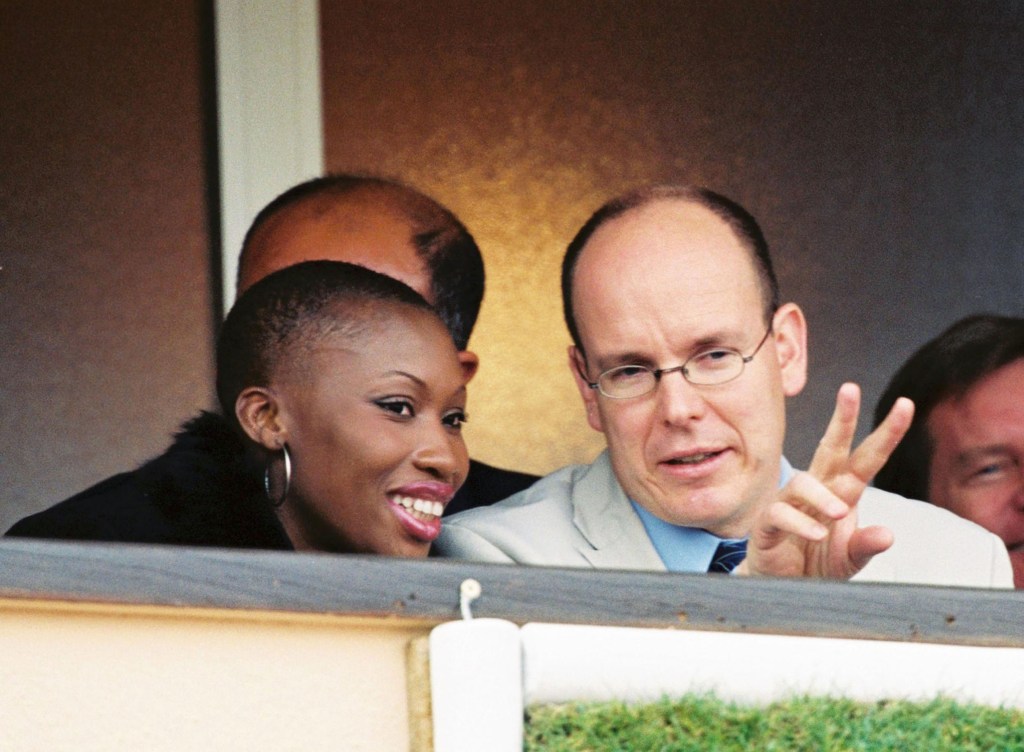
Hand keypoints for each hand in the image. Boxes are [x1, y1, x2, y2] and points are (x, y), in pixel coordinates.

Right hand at [735, 382, 913, 578]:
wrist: (781, 586)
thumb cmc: (815, 563)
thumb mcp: (850, 558)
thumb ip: (867, 545)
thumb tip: (888, 534)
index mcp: (842, 491)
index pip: (866, 457)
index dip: (886, 433)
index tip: (904, 405)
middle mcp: (817, 490)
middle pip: (830, 447)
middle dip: (842, 418)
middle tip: (851, 389)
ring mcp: (790, 504)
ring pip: (803, 482)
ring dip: (823, 495)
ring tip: (839, 511)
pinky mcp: (768, 523)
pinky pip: (781, 514)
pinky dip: (800, 523)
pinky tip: (816, 535)